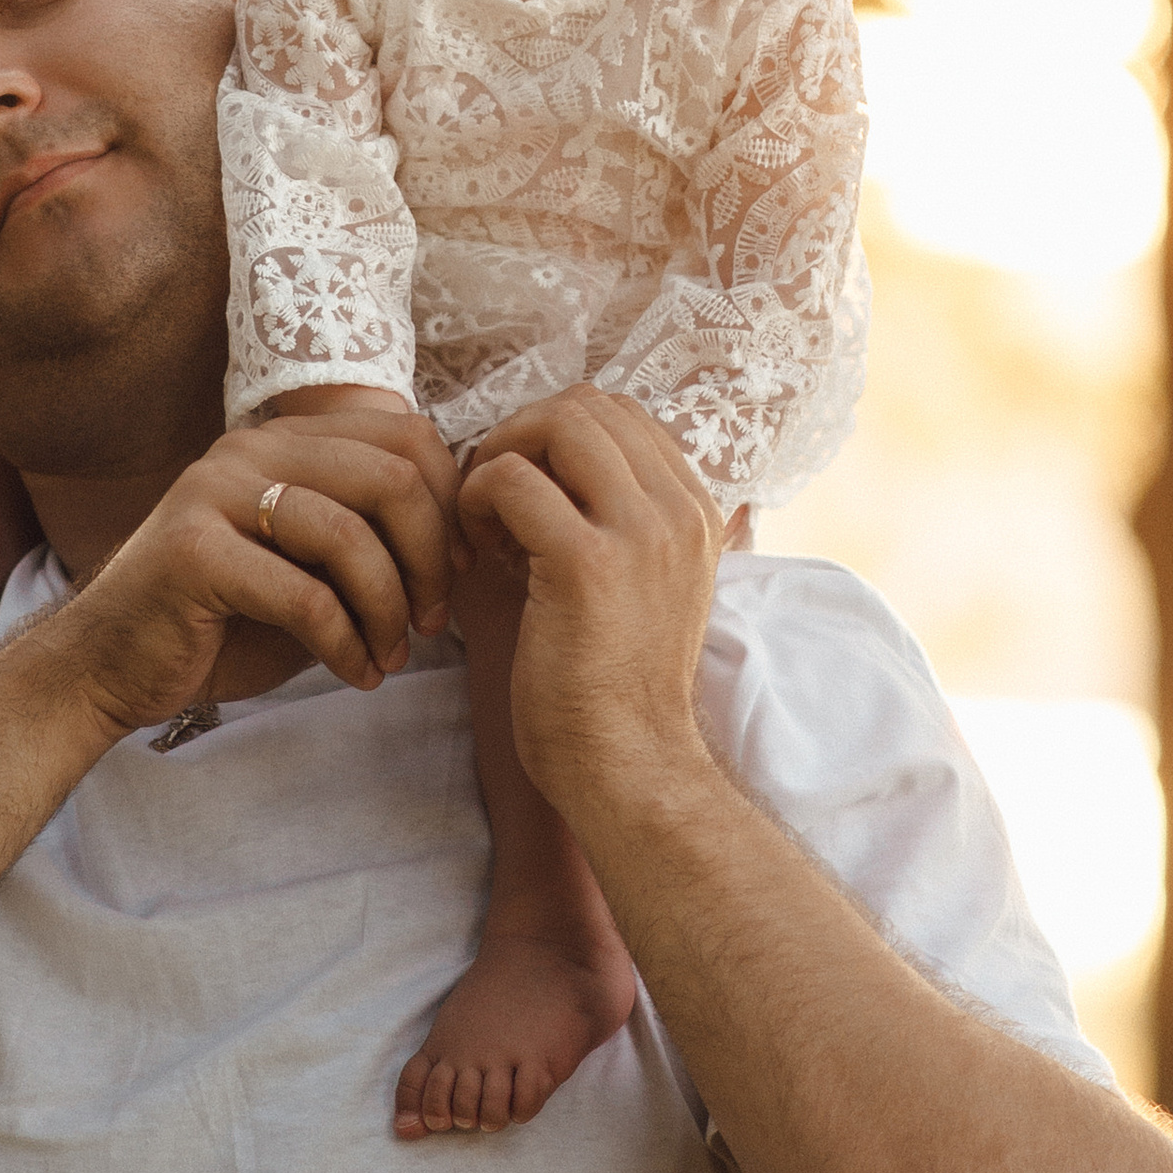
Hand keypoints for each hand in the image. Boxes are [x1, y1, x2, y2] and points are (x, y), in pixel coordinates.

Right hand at [57, 406, 460, 741]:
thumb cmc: (222, 622)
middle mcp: (250, 449)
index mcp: (284, 439)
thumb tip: (464, 543)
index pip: (405, 433)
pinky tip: (357, 675)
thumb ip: (367, 538)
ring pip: (348, 535)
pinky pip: (304, 596)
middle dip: (431, 558)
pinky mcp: (192, 552)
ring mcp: (214, 492)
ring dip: (390, 608)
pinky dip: (346, 645)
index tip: (461, 571)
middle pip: (390, 475)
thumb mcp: (308, 568)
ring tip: (394, 656)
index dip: (450, 503)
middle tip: (433, 621)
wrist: (110, 665)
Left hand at [457, 389, 722, 832]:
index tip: (528, 487)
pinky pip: (513, 481)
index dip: (558, 434)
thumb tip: (558, 475)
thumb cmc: (617, 690)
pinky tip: (476, 548)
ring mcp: (639, 532)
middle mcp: (679, 511)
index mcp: (696, 512)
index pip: (623, 414)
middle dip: (524, 433)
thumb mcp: (644, 591)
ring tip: (486, 517)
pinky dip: (477, 499)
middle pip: (590, 404)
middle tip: (493, 493)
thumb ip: (624, 529)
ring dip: (502, 456)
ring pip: (558, 424)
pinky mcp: (587, 564)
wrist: (630, 768)